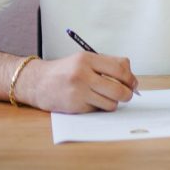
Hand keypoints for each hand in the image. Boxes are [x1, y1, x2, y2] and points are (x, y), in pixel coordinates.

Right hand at [21, 52, 136, 112]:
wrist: (37, 82)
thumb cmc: (64, 71)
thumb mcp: (84, 59)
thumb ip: (107, 65)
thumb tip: (131, 78)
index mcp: (87, 59)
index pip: (120, 68)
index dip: (130, 78)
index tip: (133, 83)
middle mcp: (82, 74)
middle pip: (118, 88)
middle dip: (127, 94)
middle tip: (127, 95)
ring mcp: (78, 92)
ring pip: (110, 102)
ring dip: (112, 102)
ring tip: (105, 97)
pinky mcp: (74, 106)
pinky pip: (97, 109)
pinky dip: (98, 107)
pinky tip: (89, 101)